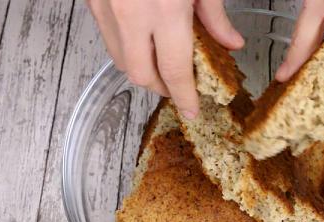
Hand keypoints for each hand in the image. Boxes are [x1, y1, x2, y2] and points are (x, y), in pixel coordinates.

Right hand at [86, 0, 243, 118]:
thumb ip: (214, 14)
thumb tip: (230, 43)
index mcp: (164, 9)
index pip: (175, 70)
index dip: (185, 96)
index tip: (192, 109)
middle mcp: (131, 14)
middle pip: (141, 75)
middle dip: (161, 88)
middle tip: (179, 86)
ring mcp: (107, 8)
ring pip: (121, 61)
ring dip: (143, 70)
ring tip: (163, 65)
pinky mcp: (94, 1)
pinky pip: (110, 39)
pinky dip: (128, 49)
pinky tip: (145, 41)